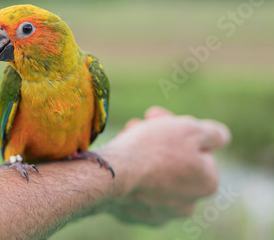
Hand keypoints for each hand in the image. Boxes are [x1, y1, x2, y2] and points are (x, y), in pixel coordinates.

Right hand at [98, 107, 230, 224]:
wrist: (112, 175)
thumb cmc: (153, 149)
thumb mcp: (190, 128)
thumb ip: (214, 133)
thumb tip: (221, 138)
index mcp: (208, 183)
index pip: (197, 148)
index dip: (177, 129)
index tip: (155, 116)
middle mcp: (188, 204)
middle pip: (176, 163)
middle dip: (159, 141)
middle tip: (137, 124)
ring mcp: (161, 213)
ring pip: (156, 177)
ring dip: (145, 157)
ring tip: (125, 140)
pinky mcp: (134, 216)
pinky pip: (136, 190)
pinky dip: (131, 176)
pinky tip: (120, 163)